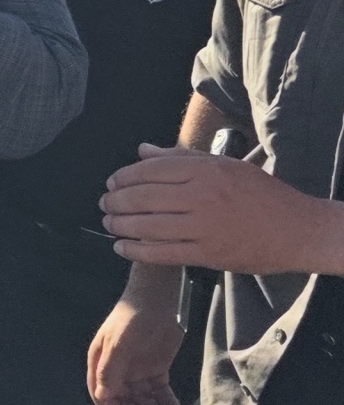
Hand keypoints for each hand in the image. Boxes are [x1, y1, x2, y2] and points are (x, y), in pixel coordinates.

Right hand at [87, 291, 184, 404]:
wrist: (158, 301)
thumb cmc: (131, 320)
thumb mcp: (118, 345)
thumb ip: (110, 371)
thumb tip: (103, 396)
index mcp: (102, 363)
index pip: (102, 394)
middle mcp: (118, 369)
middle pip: (124, 399)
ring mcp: (137, 368)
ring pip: (143, 397)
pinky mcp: (156, 366)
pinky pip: (159, 388)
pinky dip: (166, 399)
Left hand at [102, 142, 343, 274]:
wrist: (298, 230)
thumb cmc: (261, 195)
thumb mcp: (225, 165)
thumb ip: (180, 158)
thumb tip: (141, 150)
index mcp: (206, 170)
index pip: (150, 170)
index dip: (124, 177)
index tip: (111, 183)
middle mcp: (202, 196)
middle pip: (144, 197)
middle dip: (116, 202)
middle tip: (105, 205)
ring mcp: (204, 227)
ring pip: (148, 226)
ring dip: (120, 226)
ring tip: (109, 224)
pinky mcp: (208, 254)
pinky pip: (162, 253)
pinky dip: (136, 251)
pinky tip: (121, 247)